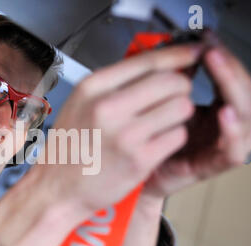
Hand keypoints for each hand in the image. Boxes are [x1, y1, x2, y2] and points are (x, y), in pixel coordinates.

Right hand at [36, 43, 202, 215]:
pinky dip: (174, 137)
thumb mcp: (81, 103)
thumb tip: (158, 65)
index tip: (193, 53)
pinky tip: (158, 142)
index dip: (178, 54)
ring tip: (163, 122)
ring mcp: (125, 135)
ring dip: (179, 114)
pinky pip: (178, 135)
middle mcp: (108, 107)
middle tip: (172, 98)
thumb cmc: (70, 146)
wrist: (57, 187)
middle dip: (180, 88)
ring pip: (181, 107)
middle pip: (172, 81)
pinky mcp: (139, 160)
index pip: (148, 60)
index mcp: (93, 87)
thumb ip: (115, 83)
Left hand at [142, 45, 250, 198]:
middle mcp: (224, 127)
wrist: (135, 174)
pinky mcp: (213, 166)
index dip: (223, 58)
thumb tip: (179, 53)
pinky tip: (224, 113)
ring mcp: (221, 146)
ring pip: (248, 118)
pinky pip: (234, 152)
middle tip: (213, 52)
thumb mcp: (162, 107)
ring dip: (235, 90)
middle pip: (245, 94)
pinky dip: (233, 132)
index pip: (231, 79)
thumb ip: (173, 86)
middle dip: (230, 69)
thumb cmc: (148, 142)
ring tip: (219, 68)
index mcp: (215, 111)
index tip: (207, 39)